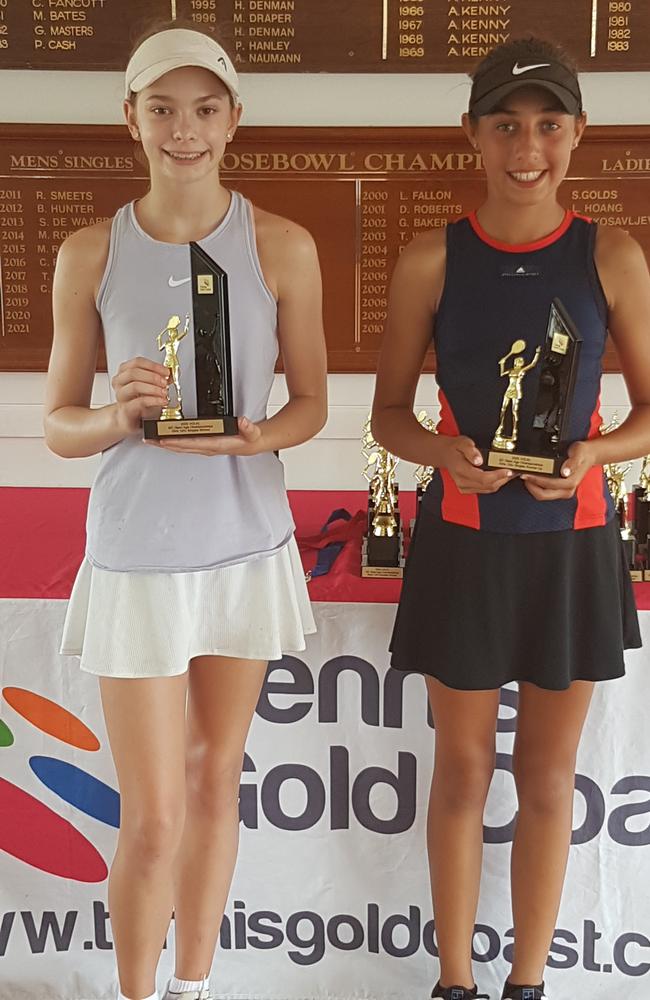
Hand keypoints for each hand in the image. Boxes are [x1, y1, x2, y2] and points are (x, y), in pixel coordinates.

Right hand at [112, 356, 169, 435]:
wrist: (129, 420)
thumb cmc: (139, 402)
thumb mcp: (151, 387)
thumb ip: (159, 379)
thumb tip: (170, 374)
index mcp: (124, 372)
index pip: (137, 362)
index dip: (153, 366)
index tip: (166, 371)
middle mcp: (120, 382)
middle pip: (133, 372)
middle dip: (152, 376)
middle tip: (165, 382)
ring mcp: (121, 396)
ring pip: (134, 386)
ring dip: (153, 388)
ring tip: (164, 392)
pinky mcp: (125, 409)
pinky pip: (139, 402)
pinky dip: (154, 400)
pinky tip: (162, 401)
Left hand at [148, 416, 263, 456]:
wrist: (252, 445)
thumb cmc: (249, 439)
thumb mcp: (252, 433)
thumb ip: (249, 428)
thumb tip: (243, 422)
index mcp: (215, 444)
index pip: (192, 443)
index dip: (177, 441)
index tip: (163, 439)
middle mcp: (206, 447)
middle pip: (180, 447)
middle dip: (163, 444)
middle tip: (148, 439)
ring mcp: (203, 447)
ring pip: (180, 447)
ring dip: (165, 443)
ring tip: (151, 439)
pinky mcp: (202, 444)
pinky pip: (184, 444)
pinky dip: (172, 441)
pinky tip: (164, 437)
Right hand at [439, 435, 513, 493]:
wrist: (445, 454)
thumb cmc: (454, 448)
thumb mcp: (463, 442)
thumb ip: (471, 450)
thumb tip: (479, 459)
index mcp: (461, 470)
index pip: (483, 478)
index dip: (498, 475)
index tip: (508, 470)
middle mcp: (462, 481)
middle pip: (487, 486)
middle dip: (502, 479)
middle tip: (512, 471)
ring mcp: (464, 487)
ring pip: (487, 489)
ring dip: (500, 482)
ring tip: (509, 473)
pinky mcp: (467, 490)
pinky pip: (484, 490)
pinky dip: (494, 484)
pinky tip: (500, 477)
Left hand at [521, 439, 595, 499]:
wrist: (589, 455)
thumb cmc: (583, 453)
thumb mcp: (579, 452)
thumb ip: (573, 462)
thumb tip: (565, 471)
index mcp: (571, 482)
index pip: (550, 485)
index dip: (536, 480)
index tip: (527, 473)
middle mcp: (567, 490)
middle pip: (543, 495)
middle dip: (531, 486)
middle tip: (523, 475)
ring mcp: (563, 491)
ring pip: (542, 495)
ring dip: (532, 487)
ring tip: (525, 475)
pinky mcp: (559, 490)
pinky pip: (544, 492)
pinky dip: (535, 486)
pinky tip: (531, 478)